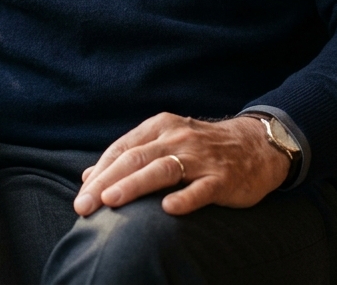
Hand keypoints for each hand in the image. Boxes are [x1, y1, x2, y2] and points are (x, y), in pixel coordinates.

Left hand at [74, 113, 289, 217]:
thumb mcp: (164, 142)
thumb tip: (88, 175)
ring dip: (134, 185)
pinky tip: (168, 209)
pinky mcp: (222, 177)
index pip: (122, 149)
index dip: (99, 172)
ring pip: (162, 169)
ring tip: (111, 200)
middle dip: (106, 182)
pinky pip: (201, 188)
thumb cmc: (201, 148)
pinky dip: (184, 198)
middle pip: (135, 158)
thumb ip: (129, 156)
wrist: (255, 144)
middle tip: (84, 206)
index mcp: (159, 127)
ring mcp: (200, 157)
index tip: (81, 196)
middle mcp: (176, 138)